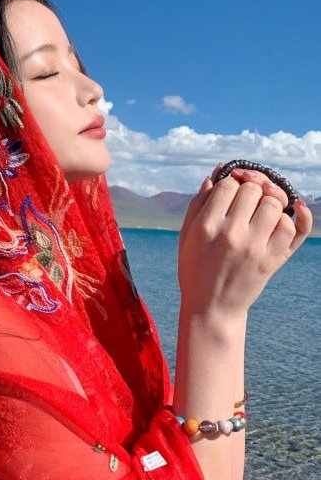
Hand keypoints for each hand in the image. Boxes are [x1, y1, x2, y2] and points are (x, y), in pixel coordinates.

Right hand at [178, 162, 313, 316]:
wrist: (211, 307)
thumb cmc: (195, 268)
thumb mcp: (187, 236)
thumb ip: (199, 203)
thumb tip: (218, 172)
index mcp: (205, 227)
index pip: (228, 184)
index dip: (232, 181)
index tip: (231, 189)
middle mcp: (230, 235)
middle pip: (253, 189)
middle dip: (252, 187)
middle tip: (248, 196)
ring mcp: (254, 248)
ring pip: (275, 204)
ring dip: (271, 200)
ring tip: (263, 208)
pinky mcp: (272, 260)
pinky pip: (291, 227)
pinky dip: (291, 217)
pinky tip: (285, 214)